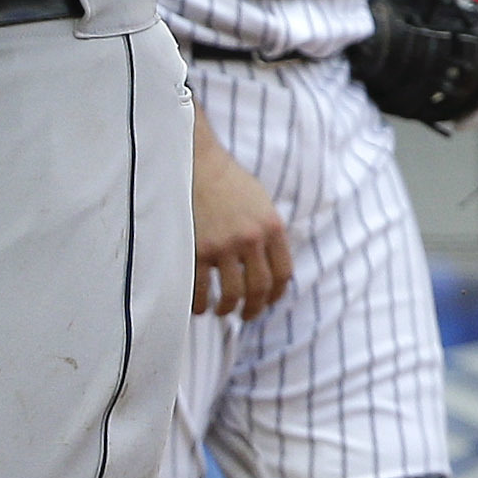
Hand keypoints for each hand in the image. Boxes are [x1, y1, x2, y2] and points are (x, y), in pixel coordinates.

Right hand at [190, 128, 290, 320]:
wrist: (194, 161)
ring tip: (221, 311)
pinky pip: (199, 288)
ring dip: (227, 308)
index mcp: (271, 227)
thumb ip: (268, 231)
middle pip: (259, 288)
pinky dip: (199, 303)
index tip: (267, 302)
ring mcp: (222, 245)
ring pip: (231, 293)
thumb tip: (269, 262)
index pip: (283, 274)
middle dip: (254, 308)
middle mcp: (250, 238)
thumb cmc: (226, 180)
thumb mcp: (260, 201)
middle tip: (246, 315)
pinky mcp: (195, 248)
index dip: (276, 295)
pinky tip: (198, 306)